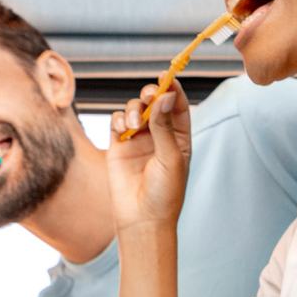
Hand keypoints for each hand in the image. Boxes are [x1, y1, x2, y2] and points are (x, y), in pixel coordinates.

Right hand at [105, 81, 192, 233]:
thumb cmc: (164, 193)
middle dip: (150, 94)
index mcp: (180, 136)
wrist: (142, 220)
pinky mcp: (118, 146)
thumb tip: (164, 95)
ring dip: (133, 109)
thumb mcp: (170, 157)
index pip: (177, 104)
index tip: (166, 77)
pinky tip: (122, 128)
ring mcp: (137, 140)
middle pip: (154, 102)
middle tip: (149, 95)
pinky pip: (116, 122)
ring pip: (134, 109)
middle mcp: (159, 135)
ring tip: (132, 123)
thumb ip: (164, 125)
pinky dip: (118, 119)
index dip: (171, 88)